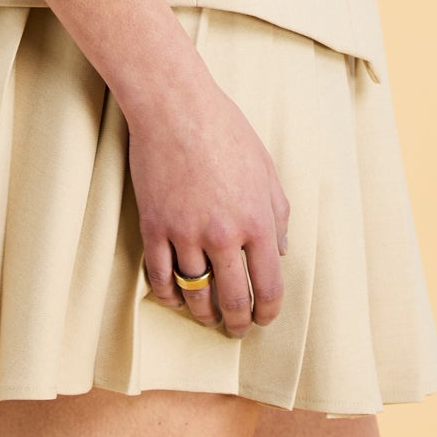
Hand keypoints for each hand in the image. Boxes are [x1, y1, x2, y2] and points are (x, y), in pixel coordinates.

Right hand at [127, 65, 290, 336]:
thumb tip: (281, 252)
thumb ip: (279, 212)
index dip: (268, 312)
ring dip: (203, 315)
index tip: (264, 319)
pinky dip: (169, 296)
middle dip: (237, 324)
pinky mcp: (154, 227)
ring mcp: (186, 233)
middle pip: (233, 300)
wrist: (175, 106)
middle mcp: (224, 234)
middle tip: (236, 330)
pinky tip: (175, 298)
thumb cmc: (225, 130)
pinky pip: (161, 278)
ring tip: (207, 318)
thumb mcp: (266, 168)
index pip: (269, 286)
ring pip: (195, 295)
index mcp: (258, 221)